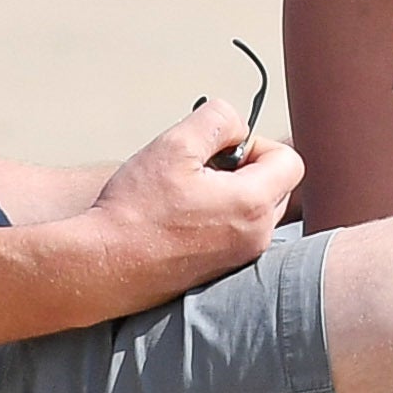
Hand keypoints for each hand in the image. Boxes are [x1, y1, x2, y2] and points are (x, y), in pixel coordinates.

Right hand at [83, 104, 305, 301]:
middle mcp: (256, 237)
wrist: (103, 265)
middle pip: (276, 186)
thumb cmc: (135, 212)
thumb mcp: (174, 144)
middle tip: (201, 170)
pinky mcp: (221, 271)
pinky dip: (219, 219)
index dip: (257, 145)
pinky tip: (181, 219)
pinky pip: (237, 233)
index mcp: (252, 205)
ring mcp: (240, 258)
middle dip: (246, 169)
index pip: (289, 161)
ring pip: (256, 210)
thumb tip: (237, 126)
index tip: (222, 150)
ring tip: (188, 195)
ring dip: (231, 194)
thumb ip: (217, 120)